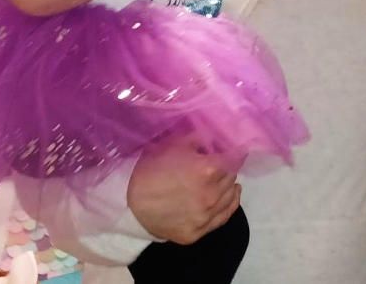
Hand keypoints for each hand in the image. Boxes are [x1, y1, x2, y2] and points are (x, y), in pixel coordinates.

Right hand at [127, 139, 241, 244]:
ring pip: (232, 194)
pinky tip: (231, 193)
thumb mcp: (175, 144)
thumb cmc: (152, 169)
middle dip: (227, 165)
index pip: (236, 156)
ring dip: (228, 183)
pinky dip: (230, 202)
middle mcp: (212, 194)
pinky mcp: (199, 232)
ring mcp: (206, 216)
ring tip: (221, 178)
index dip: (235, 148)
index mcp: (208, 170)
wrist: (129, 204)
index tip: (233, 145)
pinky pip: (226, 215)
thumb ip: (202, 137)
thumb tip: (220, 134)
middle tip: (217, 161)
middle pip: (233, 174)